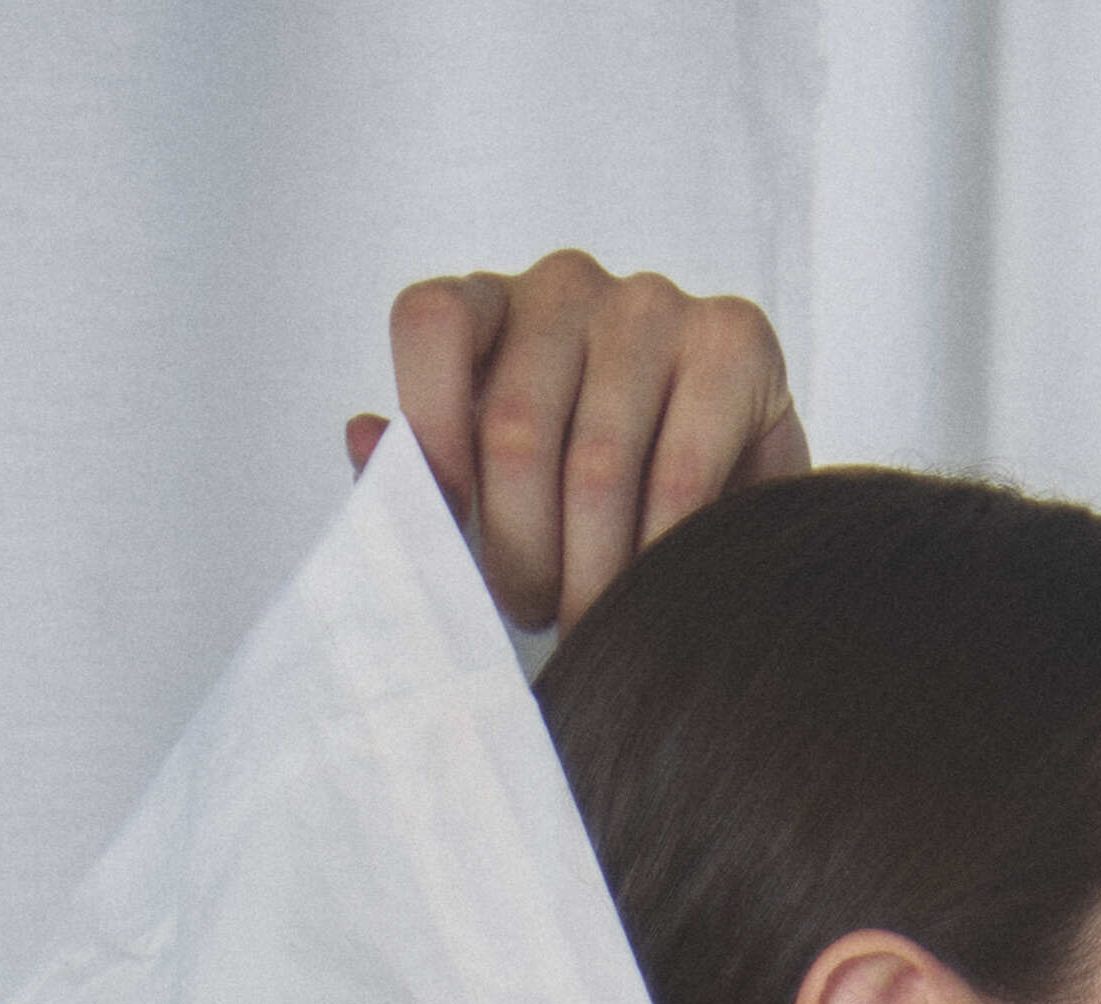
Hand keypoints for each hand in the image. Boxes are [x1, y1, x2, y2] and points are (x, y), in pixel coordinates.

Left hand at [345, 251, 807, 633]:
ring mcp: (653, 303)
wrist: (723, 516)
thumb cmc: (586, 502)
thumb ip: (424, 474)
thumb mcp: (492, 492)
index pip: (432, 325)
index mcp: (490, 306)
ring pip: (596, 465)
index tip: (450, 532)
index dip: (431, 438)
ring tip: (592, 621)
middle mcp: (565, 284)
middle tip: (534, 618)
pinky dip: (658, 558)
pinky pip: (679, 476)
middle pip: (514, 426)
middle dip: (519, 554)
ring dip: (589, 576)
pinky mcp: (736, 339)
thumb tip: (364, 439)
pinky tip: (654, 592)